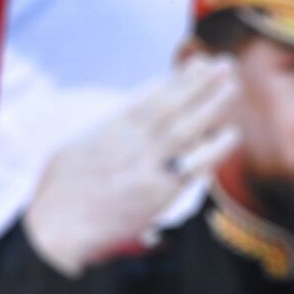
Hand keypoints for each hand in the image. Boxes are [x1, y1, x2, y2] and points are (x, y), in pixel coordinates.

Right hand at [23, 54, 241, 276]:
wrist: (59, 229)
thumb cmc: (60, 191)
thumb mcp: (75, 147)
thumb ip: (105, 130)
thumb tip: (128, 116)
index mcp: (111, 130)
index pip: (152, 97)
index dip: (178, 80)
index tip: (198, 64)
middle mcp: (133, 144)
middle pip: (174, 107)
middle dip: (201, 84)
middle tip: (226, 64)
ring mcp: (148, 169)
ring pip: (188, 131)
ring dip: (213, 107)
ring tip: (233, 87)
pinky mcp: (159, 195)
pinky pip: (193, 168)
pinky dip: (213, 151)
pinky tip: (230, 135)